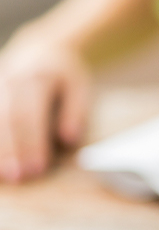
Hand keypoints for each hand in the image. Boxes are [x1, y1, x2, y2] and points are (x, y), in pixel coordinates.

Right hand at [0, 33, 90, 182]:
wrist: (40, 50)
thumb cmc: (63, 75)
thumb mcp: (79, 86)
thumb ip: (75, 112)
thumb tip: (68, 140)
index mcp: (35, 80)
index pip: (29, 116)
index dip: (31, 144)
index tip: (37, 169)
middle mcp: (9, 82)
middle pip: (6, 120)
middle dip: (10, 151)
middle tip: (19, 178)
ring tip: (2, 177)